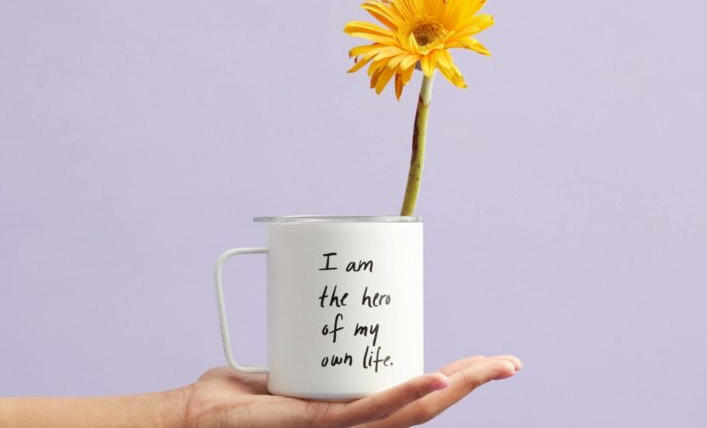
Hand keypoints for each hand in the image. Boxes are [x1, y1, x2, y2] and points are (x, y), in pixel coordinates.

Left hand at [177, 355, 522, 426]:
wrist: (197, 416)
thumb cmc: (237, 394)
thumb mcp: (289, 358)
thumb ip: (308, 339)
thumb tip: (319, 293)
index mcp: (353, 410)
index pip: (415, 396)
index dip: (455, 380)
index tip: (482, 360)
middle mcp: (355, 424)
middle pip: (426, 405)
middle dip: (473, 384)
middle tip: (509, 362)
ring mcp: (339, 427)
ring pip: (412, 411)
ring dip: (457, 388)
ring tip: (493, 367)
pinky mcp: (319, 424)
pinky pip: (371, 411)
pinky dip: (407, 394)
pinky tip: (437, 379)